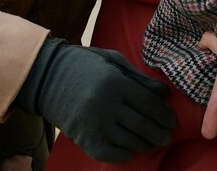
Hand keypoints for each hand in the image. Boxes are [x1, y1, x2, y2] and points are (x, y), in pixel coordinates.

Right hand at [16, 39, 174, 162]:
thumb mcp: (112, 61)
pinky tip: (129, 152)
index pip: (149, 103)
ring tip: (150, 144)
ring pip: (127, 140)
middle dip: (158, 133)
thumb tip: (164, 93)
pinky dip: (121, 156)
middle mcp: (105, 103)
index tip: (171, 121)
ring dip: (143, 145)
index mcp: (115, 81)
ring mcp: (93, 121)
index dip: (163, 114)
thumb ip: (138, 77)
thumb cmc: (83, 64)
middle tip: (166, 138)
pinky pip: (107, 153)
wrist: (46, 75)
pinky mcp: (82, 136)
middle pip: (141, 124)